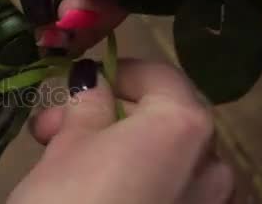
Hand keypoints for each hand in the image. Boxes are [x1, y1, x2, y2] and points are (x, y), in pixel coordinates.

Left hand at [0, 0, 125, 55]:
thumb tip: (44, 3)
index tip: (76, 6)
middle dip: (88, 12)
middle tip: (61, 33)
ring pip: (70, 13)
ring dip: (68, 35)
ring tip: (47, 45)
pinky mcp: (6, 12)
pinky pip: (38, 33)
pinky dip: (43, 47)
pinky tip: (40, 52)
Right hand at [11, 60, 233, 203]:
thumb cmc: (69, 198)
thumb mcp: (68, 141)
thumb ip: (87, 101)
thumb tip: (91, 80)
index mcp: (184, 125)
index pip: (158, 75)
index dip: (117, 70)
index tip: (81, 79)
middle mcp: (210, 164)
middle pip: (158, 117)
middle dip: (102, 115)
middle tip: (51, 124)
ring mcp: (206, 203)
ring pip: (159, 156)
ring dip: (113, 146)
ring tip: (59, 156)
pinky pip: (166, 188)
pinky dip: (134, 178)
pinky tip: (93, 187)